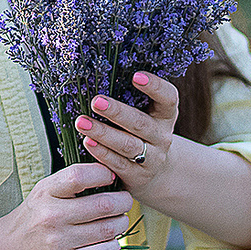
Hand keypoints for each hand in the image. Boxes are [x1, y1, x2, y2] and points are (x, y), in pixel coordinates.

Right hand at [0, 160, 135, 249]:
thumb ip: (70, 184)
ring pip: (108, 229)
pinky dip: (113, 244)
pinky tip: (108, 240)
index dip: (103, 173)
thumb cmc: (29, 220)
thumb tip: (110, 173)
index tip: (110, 177)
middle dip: (123, 201)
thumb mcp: (42, 194)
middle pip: (103, 204)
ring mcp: (59, 241)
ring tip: (117, 220)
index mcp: (45, 193)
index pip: (80, 175)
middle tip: (124, 201)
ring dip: (120, 223)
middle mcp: (51, 216)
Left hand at [76, 72, 177, 197]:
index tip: (136, 76)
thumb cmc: (140, 132)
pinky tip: (87, 142)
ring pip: (128, 145)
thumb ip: (130, 99)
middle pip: (141, 123)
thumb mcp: (145, 114)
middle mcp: (161, 136)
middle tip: (96, 101)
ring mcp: (152, 158)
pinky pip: (119, 164)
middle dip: (117, 112)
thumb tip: (97, 73)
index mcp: (165, 115)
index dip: (155, 87)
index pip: (168, 98)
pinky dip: (102, 153)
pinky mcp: (138, 176)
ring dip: (103, 133)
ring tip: (82, 122)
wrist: (154, 171)